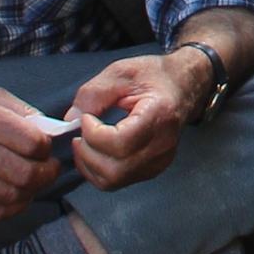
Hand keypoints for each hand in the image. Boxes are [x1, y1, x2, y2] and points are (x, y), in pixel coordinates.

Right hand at [0, 86, 68, 222]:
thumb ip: (22, 112)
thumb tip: (51, 132)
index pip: (32, 143)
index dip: (47, 148)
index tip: (45, 148)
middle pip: (25, 175)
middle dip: (47, 175)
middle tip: (49, 169)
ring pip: (11, 196)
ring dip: (30, 192)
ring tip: (32, 181)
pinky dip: (8, 207)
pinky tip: (12, 194)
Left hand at [66, 54, 201, 188]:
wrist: (182, 86)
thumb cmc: (154, 76)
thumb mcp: (121, 72)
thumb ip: (94, 94)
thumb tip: (71, 120)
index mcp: (159, 116)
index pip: (121, 143)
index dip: (94, 135)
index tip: (86, 118)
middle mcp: (162, 145)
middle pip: (116, 169)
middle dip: (88, 154)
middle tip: (80, 133)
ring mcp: (159, 162)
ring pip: (114, 180)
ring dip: (90, 165)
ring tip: (84, 143)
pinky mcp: (152, 169)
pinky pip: (118, 181)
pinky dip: (98, 170)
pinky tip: (94, 152)